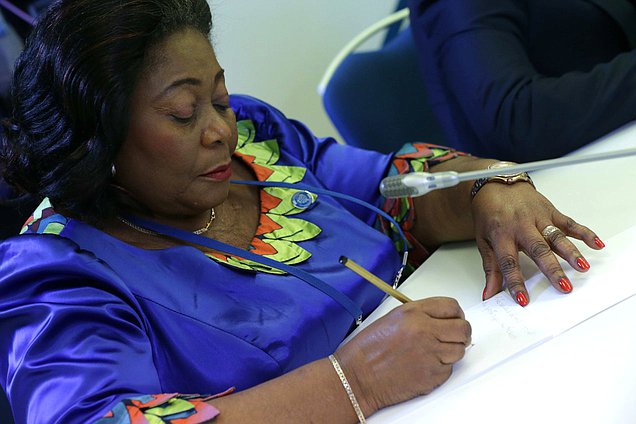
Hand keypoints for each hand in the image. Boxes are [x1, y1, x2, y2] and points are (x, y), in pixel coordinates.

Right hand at [335, 297, 470, 414]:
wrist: (358, 376)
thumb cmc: (369, 349)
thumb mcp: (393, 318)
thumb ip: (420, 315)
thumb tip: (442, 319)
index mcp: (413, 313)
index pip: (451, 307)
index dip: (457, 314)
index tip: (456, 319)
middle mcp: (424, 331)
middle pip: (463, 329)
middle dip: (461, 333)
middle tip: (455, 336)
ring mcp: (430, 354)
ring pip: (460, 350)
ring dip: (451, 351)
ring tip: (434, 352)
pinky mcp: (432, 375)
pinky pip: (449, 369)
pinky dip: (441, 368)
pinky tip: (424, 365)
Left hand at [471, 182, 603, 305]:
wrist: (495, 185)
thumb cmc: (488, 213)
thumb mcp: (483, 240)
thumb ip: (490, 268)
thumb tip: (489, 293)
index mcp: (501, 234)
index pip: (509, 263)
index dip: (515, 282)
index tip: (523, 300)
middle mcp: (521, 226)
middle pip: (538, 250)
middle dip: (552, 269)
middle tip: (563, 286)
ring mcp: (537, 217)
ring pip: (556, 236)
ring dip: (571, 252)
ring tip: (582, 268)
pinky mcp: (550, 211)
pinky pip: (569, 222)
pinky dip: (584, 233)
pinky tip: (596, 244)